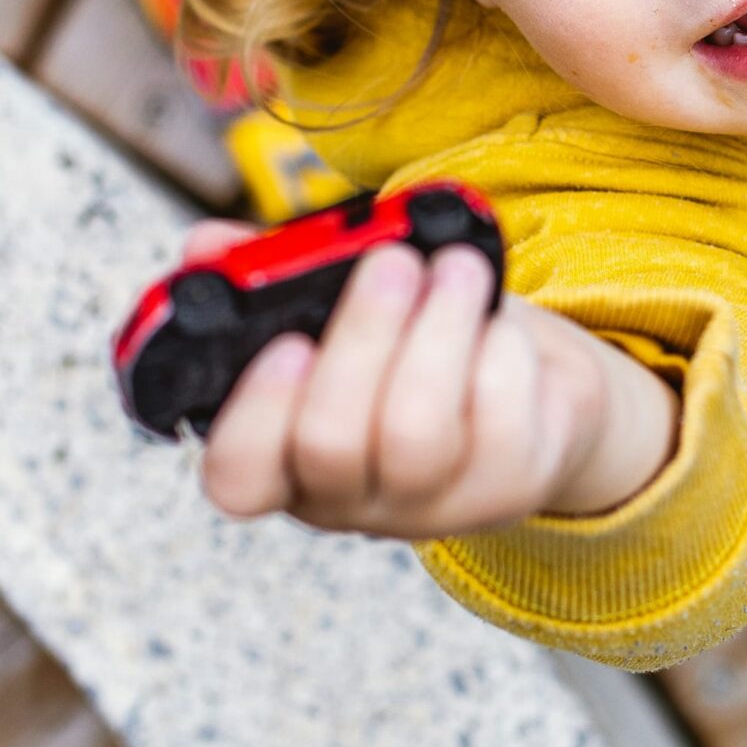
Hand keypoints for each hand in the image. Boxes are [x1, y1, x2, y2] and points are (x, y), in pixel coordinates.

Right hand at [178, 220, 673, 538]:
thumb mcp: (343, 312)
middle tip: (393, 261)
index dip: (253, 414)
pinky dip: (501, 346)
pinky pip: (498, 413)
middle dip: (362, 336)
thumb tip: (206, 244)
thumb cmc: (419, 351)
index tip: (288, 341)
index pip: (237, 476)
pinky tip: (499, 320)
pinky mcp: (510, 485)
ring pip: (416, 431)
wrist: (540, 398)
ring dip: (439, 328)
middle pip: (331, 443)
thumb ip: (271, 280)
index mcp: (287, 458)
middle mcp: (352, 497)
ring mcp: (433, 501)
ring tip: (457, 266)